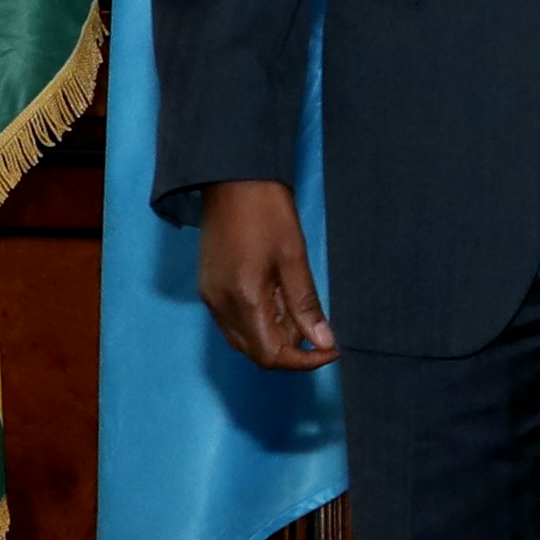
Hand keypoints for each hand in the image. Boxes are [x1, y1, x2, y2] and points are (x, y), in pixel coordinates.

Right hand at [196, 179, 336, 370]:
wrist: (232, 179)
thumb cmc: (268, 213)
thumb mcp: (294, 258)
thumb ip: (305, 304)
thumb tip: (323, 341)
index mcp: (242, 300)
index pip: (271, 354)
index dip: (304, 361)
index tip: (332, 349)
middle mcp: (219, 306)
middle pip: (254, 352)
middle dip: (290, 350)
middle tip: (319, 330)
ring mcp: (210, 296)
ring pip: (243, 338)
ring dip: (274, 336)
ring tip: (300, 312)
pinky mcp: (208, 286)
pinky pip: (233, 321)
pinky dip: (258, 322)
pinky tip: (278, 301)